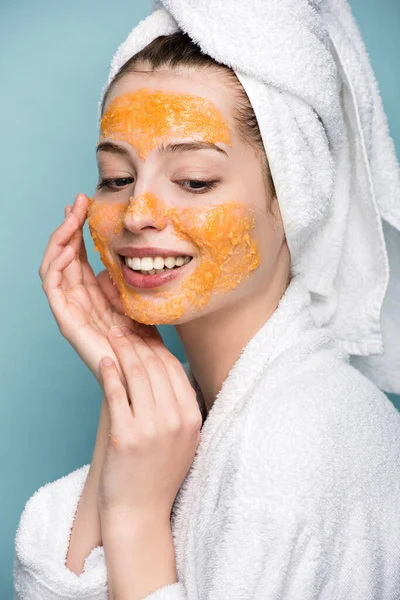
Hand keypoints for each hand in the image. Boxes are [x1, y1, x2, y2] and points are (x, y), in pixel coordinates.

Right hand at [39, 193, 160, 387]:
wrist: (145, 373)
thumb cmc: (145, 342)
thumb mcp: (136, 300)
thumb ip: (122, 281)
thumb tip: (116, 258)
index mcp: (92, 294)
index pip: (77, 256)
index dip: (77, 229)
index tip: (86, 203)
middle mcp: (77, 300)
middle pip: (63, 257)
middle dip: (68, 227)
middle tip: (77, 202)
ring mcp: (70, 311)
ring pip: (53, 268)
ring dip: (60, 240)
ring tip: (71, 217)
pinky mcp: (68, 323)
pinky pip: (53, 290)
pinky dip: (55, 266)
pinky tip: (66, 247)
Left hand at [97, 326, 201, 522]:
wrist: (140, 511)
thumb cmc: (159, 473)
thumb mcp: (183, 439)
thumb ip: (181, 406)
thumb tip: (171, 370)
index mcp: (192, 418)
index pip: (174, 370)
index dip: (157, 347)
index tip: (144, 332)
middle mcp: (176, 421)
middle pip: (156, 368)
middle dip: (138, 343)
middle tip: (123, 325)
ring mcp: (152, 429)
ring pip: (138, 376)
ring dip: (123, 351)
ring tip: (113, 335)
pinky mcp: (126, 437)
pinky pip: (117, 395)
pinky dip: (110, 374)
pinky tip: (105, 361)